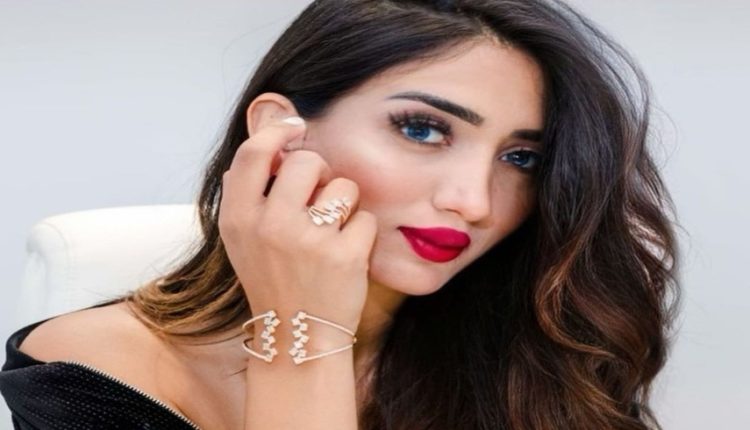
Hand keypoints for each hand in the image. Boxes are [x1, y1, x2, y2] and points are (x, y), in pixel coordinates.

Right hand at [218, 116, 377, 333]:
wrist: (297, 337)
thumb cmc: (273, 280)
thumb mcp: (242, 240)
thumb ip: (247, 194)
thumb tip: (266, 144)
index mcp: (239, 218)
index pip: (253, 154)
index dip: (277, 131)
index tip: (295, 127)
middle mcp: (270, 226)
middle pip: (308, 161)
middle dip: (321, 174)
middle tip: (319, 200)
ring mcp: (308, 241)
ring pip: (344, 187)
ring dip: (345, 206)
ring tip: (331, 235)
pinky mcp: (345, 256)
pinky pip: (366, 218)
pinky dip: (362, 234)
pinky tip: (346, 256)